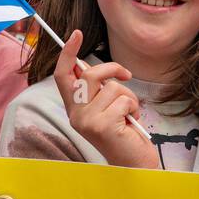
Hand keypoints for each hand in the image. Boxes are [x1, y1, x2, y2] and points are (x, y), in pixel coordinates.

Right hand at [53, 30, 156, 168]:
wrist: (133, 165)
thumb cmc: (124, 135)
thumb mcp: (108, 109)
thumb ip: (99, 91)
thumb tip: (97, 68)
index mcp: (74, 109)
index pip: (63, 76)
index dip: (68, 53)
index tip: (77, 33)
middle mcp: (75, 115)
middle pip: (90, 74)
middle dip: (113, 69)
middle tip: (127, 75)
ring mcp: (87, 121)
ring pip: (112, 88)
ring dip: (130, 97)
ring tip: (130, 114)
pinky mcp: (102, 126)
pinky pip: (124, 100)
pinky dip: (134, 108)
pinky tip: (132, 123)